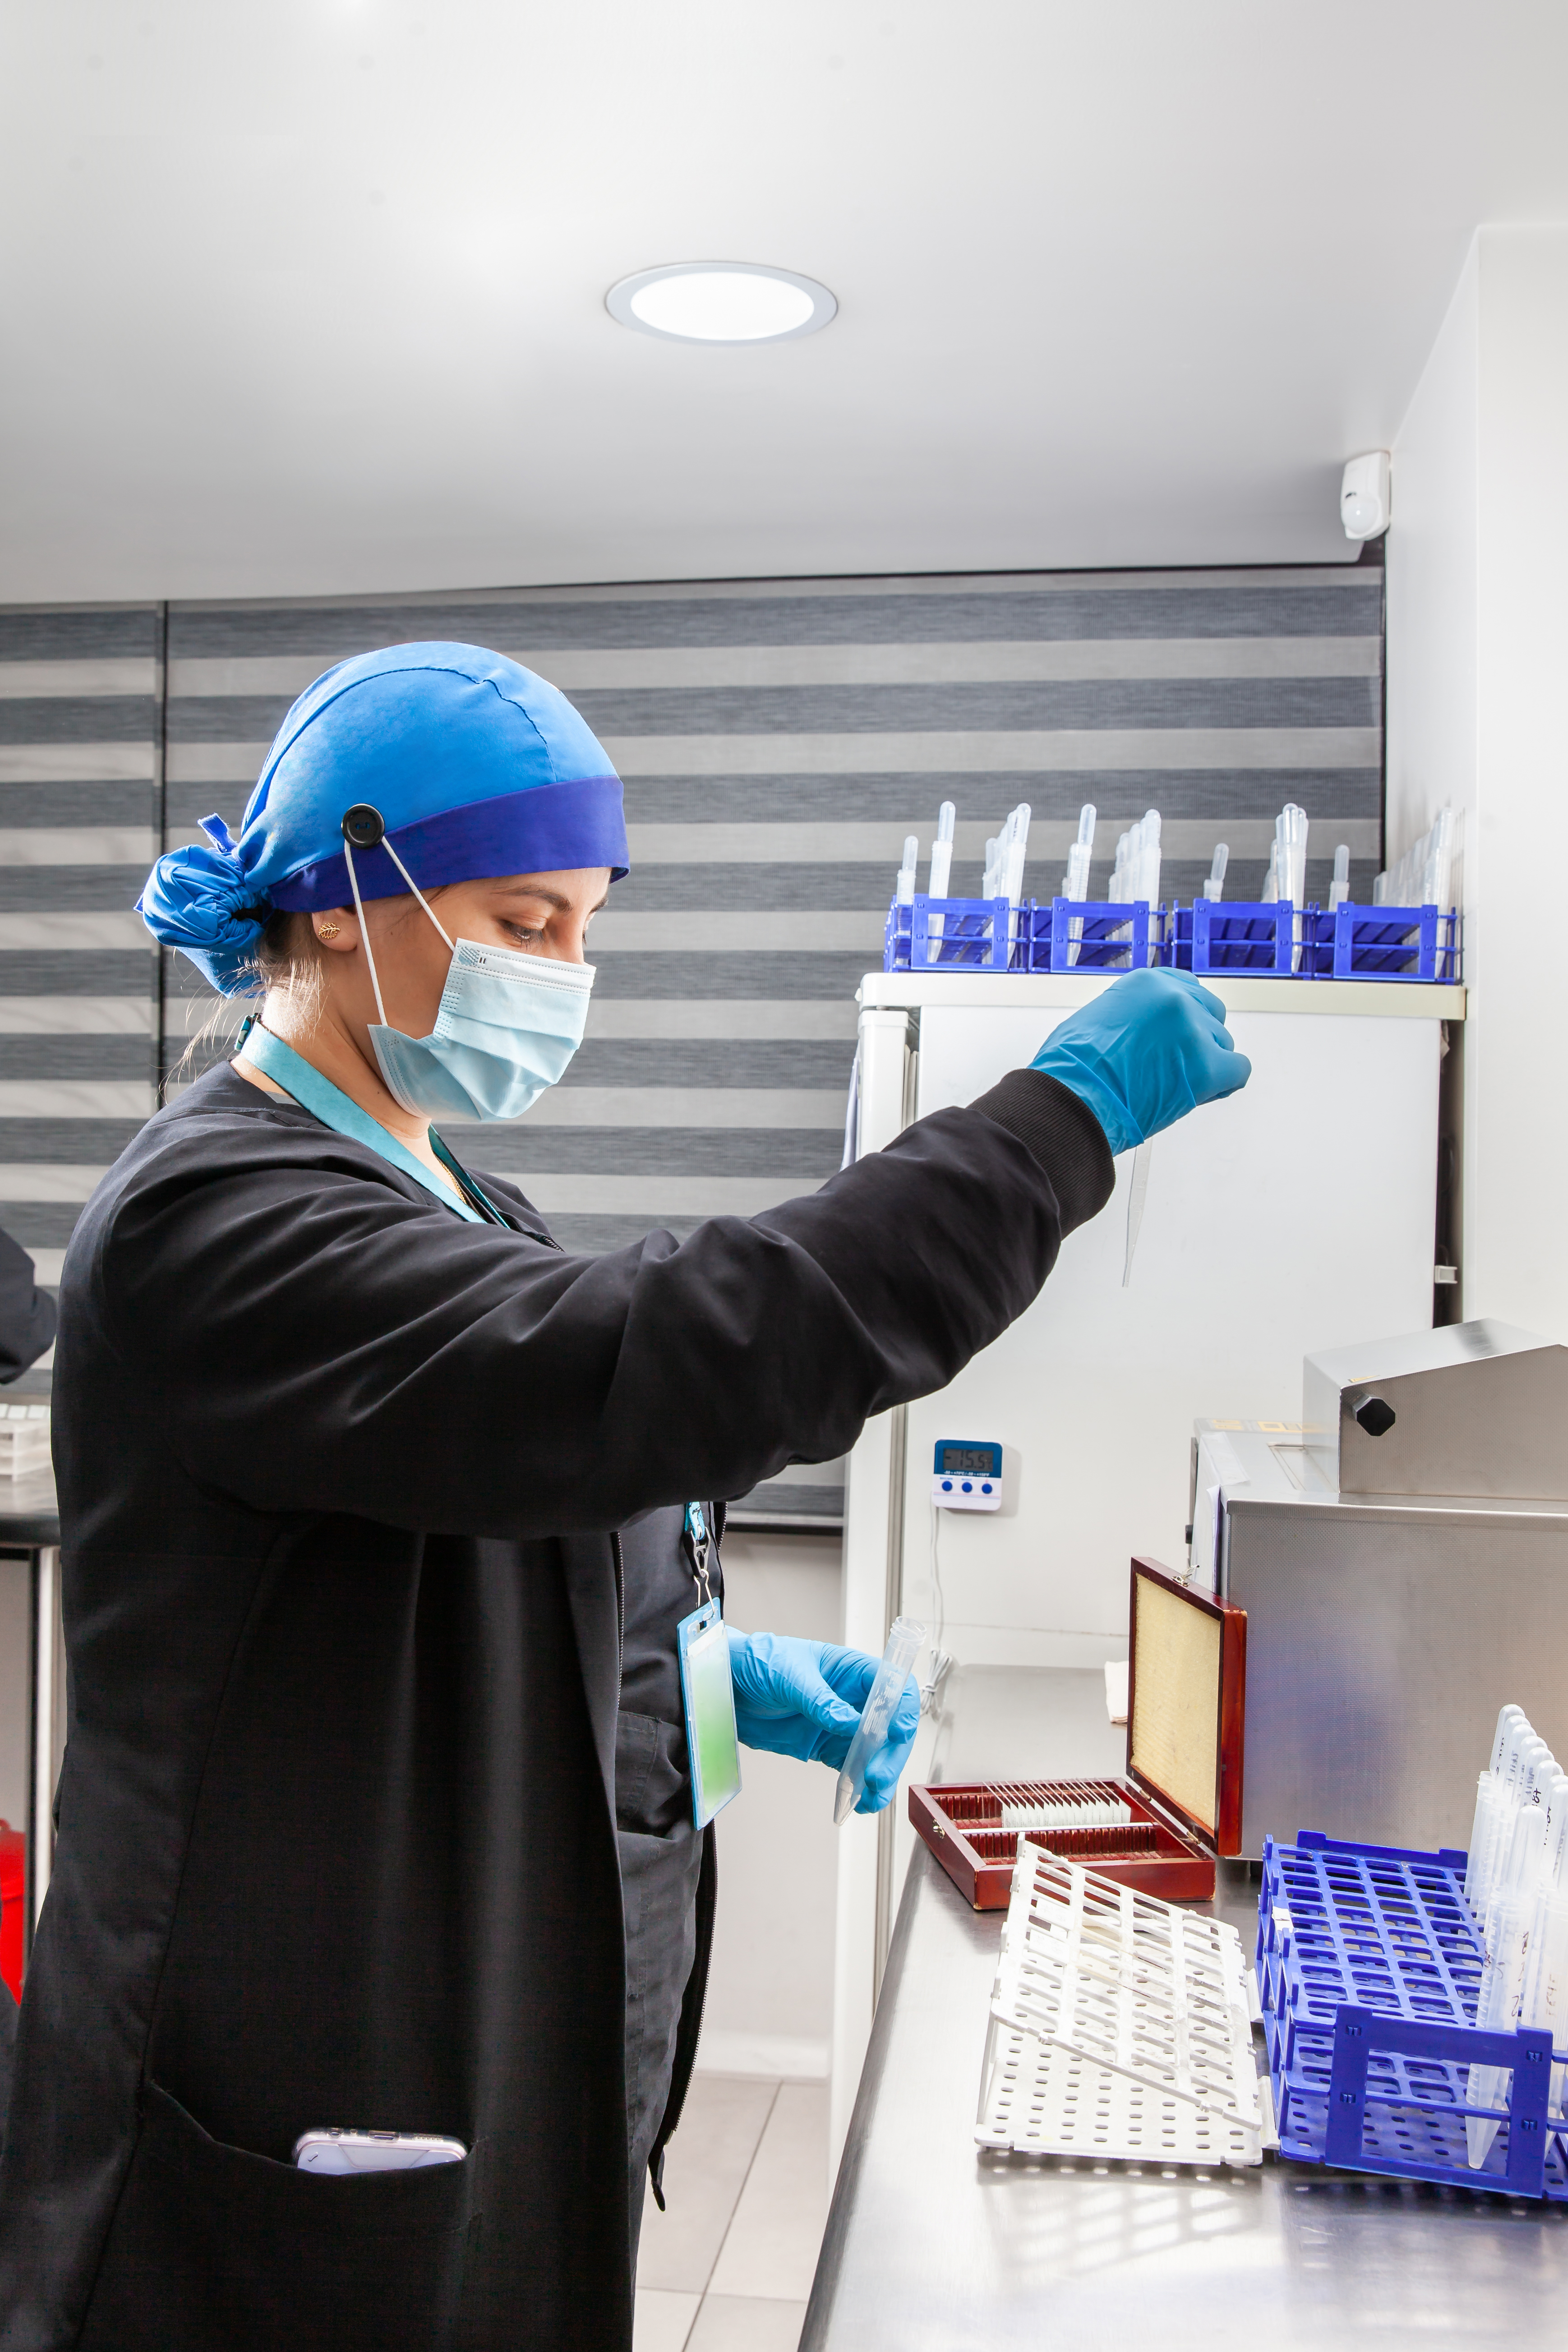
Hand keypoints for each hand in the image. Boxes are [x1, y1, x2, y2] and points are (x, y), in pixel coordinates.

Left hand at [726, 1629, 920, 1814]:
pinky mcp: (826, 1747)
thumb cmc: (759, 1662)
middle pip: (889, 1727)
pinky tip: (859, 1802)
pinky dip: (858, 1787)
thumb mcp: (790, 1676)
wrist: (727, 1686)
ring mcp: (841, 1725)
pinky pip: (851, 1769)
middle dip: (890, 1752)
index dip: (901, 1709)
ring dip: (879, 1775)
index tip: (897, 1732)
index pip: (892, 1686)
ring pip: (875, 1753)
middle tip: (879, 1775)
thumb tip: (850, 1723)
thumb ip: (822, 1701)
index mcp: (851, 1670)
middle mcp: (853, 1698)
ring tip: (874, 1798)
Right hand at [1029, 967, 1250, 1155]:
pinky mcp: (1206, 1066)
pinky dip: (1225, 1083)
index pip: (1187, 988)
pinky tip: (1205, 1092)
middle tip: (1177, 1063)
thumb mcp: (1099, 1017)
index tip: (1178, 1033)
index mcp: (1147, 983)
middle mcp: (1174, 999)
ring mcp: (1192, 1031)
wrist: (1073, 1098)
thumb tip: (1143, 1029)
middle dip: (1198, 1038)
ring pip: (1222, 1044)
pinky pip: (1238, 1070)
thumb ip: (1132, 1014)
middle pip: (1210, 1014)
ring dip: (1206, 1063)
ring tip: (1177, 1084)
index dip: (1184, 1017)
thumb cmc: (1073, 1068)